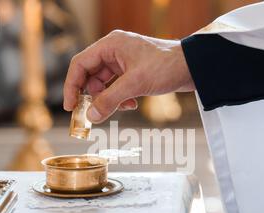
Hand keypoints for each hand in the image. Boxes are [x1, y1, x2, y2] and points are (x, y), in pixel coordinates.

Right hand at [63, 30, 194, 123]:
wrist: (193, 67)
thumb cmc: (166, 66)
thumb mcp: (135, 84)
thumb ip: (110, 100)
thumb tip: (91, 116)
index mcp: (111, 45)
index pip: (80, 64)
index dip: (71, 86)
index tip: (70, 106)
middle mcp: (114, 50)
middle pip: (90, 75)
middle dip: (91, 96)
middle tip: (90, 115)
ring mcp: (124, 61)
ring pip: (104, 83)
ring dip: (108, 99)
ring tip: (118, 109)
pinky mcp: (133, 71)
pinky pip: (117, 87)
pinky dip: (119, 98)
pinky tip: (131, 105)